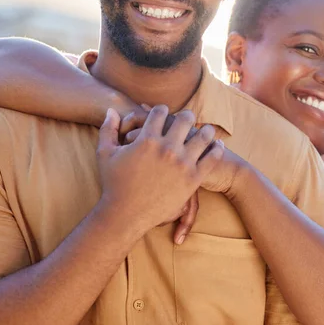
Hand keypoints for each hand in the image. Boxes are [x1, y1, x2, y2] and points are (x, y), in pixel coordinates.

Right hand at [96, 106, 223, 234]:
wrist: (125, 215)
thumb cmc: (113, 184)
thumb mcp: (105, 153)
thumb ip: (108, 128)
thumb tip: (111, 110)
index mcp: (147, 139)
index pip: (160, 112)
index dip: (162, 110)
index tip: (164, 112)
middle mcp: (167, 148)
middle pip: (184, 119)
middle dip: (185, 116)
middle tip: (187, 119)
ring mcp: (182, 163)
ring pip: (202, 136)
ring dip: (205, 130)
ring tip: (206, 130)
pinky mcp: (193, 179)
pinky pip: (212, 158)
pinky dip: (217, 149)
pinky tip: (218, 145)